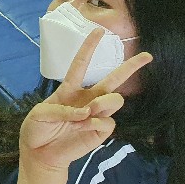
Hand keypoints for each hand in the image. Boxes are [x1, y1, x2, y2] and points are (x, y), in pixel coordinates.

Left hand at [20, 29, 152, 170]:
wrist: (39, 153)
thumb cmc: (37, 129)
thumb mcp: (40, 113)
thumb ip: (61, 109)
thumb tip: (86, 112)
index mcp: (70, 89)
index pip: (81, 64)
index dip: (89, 47)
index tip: (98, 30)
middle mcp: (87, 99)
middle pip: (113, 79)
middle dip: (130, 67)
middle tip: (147, 56)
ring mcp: (96, 114)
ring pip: (115, 100)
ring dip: (104, 102)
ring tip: (89, 111)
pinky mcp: (100, 131)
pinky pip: (108, 122)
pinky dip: (98, 122)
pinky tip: (87, 126)